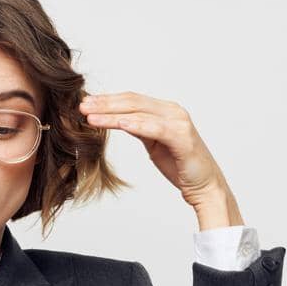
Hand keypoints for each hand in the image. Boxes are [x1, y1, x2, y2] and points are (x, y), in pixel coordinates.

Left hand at [79, 91, 243, 227]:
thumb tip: (117, 120)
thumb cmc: (180, 165)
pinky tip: (117, 124)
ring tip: (90, 117)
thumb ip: (139, 129)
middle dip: (104, 103)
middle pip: (132, 101)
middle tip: (81, 106)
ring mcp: (179, 122)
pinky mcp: (182, 137)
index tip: (85, 104)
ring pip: (139, 112)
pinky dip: (135, 124)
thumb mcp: (154, 144)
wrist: (205, 186)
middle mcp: (173, 111)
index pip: (131, 100)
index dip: (107, 100)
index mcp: (165, 110)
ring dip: (112, 113)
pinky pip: (154, 128)